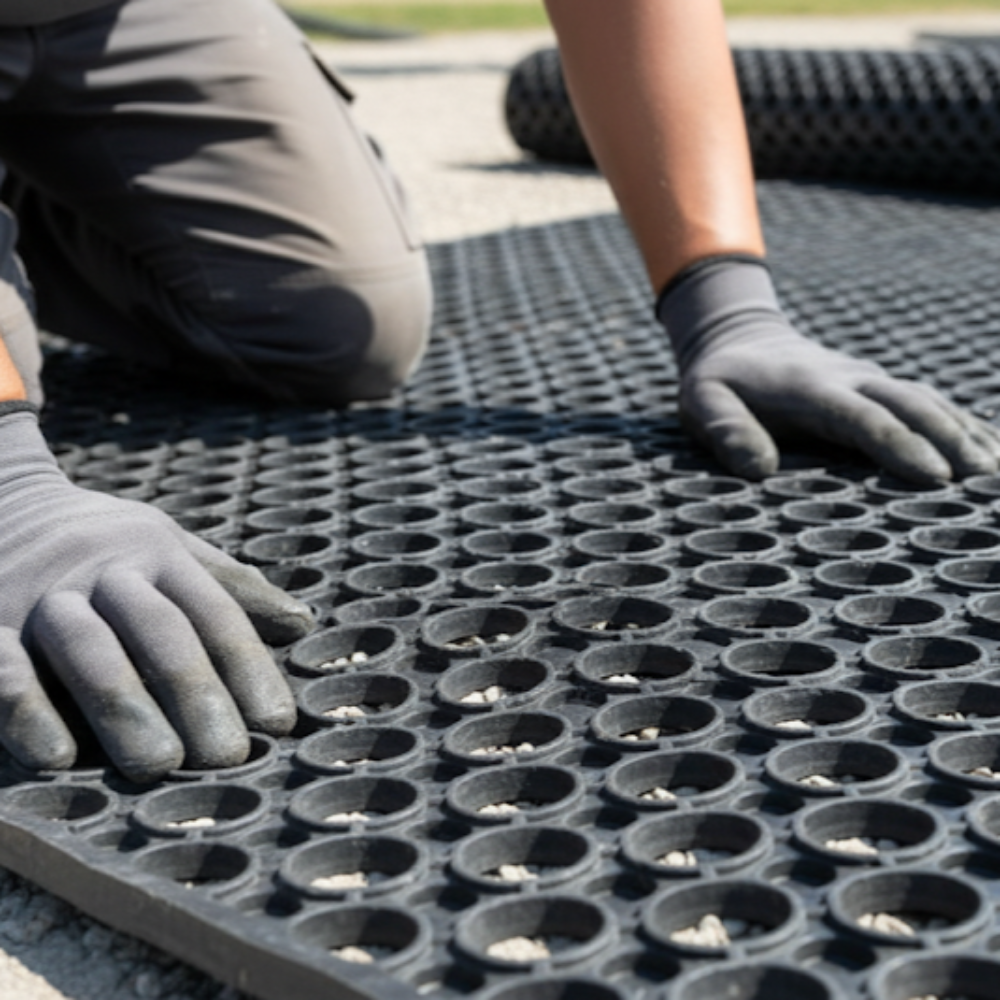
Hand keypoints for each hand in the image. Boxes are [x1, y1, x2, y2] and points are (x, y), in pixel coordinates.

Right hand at [0, 408, 313, 781]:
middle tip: (227, 757)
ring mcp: (42, 594)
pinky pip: (5, 667)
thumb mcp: (170, 546)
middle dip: (195, 694)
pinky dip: (27, 710)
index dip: (249, 668)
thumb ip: (230, 586)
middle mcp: (105, 570)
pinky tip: (57, 757)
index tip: (278, 723)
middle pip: (159, 631)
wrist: (0, 499)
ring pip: (89, 650)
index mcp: (160, 554)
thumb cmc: (105, 542)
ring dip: (124, 708)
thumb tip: (301, 623)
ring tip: (161, 764)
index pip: (214, 613)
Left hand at [657, 257, 999, 482]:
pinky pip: (932, 403)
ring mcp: (871, 381)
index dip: (898, 445)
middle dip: (951, 442)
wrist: (739, 338)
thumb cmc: (718, 381)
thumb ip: (724, 429)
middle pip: (912, 406)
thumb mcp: (700, 400)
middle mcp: (851, 380)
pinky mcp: (881, 388)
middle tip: (983, 482)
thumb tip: (759, 469)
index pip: (862, 417)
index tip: (933, 476)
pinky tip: (993, 452)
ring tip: (996, 475)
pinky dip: (966, 425)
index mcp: (809, 388)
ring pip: (930, 402)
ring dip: (967, 434)